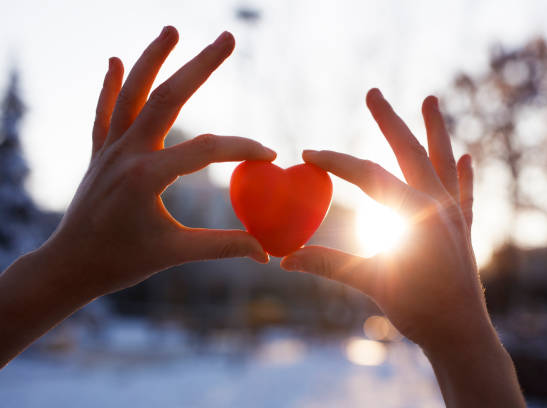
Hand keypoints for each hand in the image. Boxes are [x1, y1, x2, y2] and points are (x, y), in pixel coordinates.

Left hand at [41, 27, 274, 298]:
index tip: (269, 155)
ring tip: (172, 29)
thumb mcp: (176, 253)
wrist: (70, 266)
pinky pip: (105, 112)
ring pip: (132, 93)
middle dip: (200, 66)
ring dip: (152, 58)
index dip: (241, 148)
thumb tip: (265, 252)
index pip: (205, 150)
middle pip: (167, 98)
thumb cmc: (123, 263)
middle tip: (228, 38)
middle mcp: (127, 153)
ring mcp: (110, 149)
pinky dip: (110, 85)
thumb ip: (223, 246)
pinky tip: (115, 60)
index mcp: (148, 177)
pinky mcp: (100, 152)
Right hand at [281, 89, 524, 406]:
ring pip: (442, 161)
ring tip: (431, 99)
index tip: (308, 154)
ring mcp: (454, 214)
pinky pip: (464, 193)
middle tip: (373, 92)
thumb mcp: (371, 282)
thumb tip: (285, 260)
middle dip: (389, 121)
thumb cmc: (418, 311)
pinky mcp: (463, 228)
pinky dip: (464, 174)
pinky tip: (467, 156)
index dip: (336, 162)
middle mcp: (438, 205)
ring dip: (435, 130)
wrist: (462, 336)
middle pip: (409, 152)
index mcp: (415, 213)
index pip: (369, 176)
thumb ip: (329, 264)